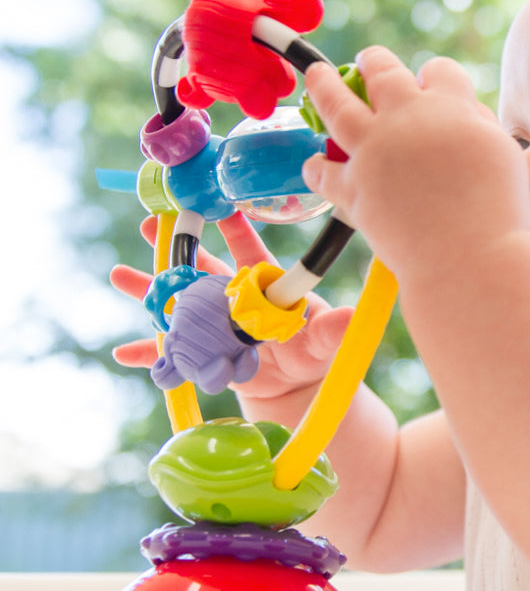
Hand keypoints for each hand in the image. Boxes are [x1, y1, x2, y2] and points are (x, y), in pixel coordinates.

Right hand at [110, 213, 352, 401]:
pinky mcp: (201, 350)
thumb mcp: (322, 340)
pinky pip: (170, 350)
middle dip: (174, 246)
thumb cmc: (311, 350)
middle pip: (200, 266)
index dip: (235, 228)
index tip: (218, 206)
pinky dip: (148, 352)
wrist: (294, 384)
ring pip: (176, 301)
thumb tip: (351, 317)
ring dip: (148, 289)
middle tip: (147, 224)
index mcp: (261, 283)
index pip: (248, 249)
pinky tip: (122, 352)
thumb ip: (331, 329)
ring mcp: (212, 321)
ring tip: (118, 275)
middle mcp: (232, 295)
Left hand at [300, 46, 529, 281]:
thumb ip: (480, 125)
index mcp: (450, 105)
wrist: (468, 257)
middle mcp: (406, 117)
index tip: (429, 83)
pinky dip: (316, 168)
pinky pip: (323, 170)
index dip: (435, 76)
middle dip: (374, 62)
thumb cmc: (498, 212)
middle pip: (382, 72)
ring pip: (335, 104)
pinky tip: (314, 165)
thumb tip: (463, 112)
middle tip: (368, 61)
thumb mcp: (505, 154)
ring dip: (324, 86)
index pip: (439, 70)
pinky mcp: (352, 187)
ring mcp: (373, 150)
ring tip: (317, 76)